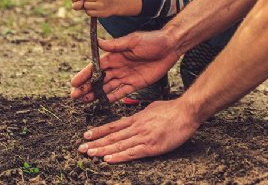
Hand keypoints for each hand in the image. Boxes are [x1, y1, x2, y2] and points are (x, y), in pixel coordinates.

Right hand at [70, 30, 178, 102]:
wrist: (170, 47)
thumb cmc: (152, 40)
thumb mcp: (133, 40)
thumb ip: (116, 45)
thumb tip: (98, 42)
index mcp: (115, 55)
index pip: (96, 67)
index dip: (85, 75)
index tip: (74, 83)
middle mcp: (118, 66)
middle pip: (99, 79)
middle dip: (86, 87)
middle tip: (75, 96)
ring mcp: (126, 76)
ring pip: (107, 87)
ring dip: (95, 94)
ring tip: (83, 101)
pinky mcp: (135, 84)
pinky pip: (121, 92)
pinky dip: (111, 98)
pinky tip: (101, 103)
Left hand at [78, 99, 199, 162]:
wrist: (186, 112)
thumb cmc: (172, 110)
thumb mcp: (151, 108)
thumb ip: (140, 115)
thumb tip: (131, 119)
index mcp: (137, 119)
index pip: (113, 126)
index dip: (99, 131)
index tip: (86, 135)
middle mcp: (136, 127)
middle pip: (112, 137)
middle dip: (95, 143)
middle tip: (81, 148)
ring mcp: (143, 137)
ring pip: (119, 145)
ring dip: (102, 150)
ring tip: (89, 154)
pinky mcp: (151, 146)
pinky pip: (132, 153)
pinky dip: (119, 157)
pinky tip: (108, 159)